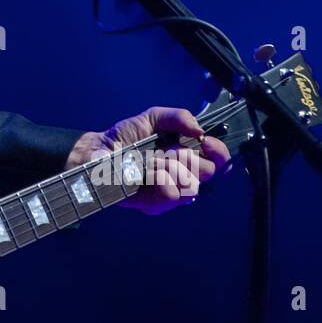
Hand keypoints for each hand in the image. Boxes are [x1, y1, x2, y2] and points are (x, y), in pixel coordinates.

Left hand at [65, 106, 230, 214]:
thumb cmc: (129, 136)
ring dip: (170, 167)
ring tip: (152, 160)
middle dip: (188, 157)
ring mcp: (172, 192)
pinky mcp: (157, 205)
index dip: (219, 152)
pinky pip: (171, 194)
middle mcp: (185, 176)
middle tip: (168, 150)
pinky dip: (159, 179)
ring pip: (191, 185)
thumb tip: (199, 129)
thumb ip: (178, 117)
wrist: (101, 151)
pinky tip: (147, 173)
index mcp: (190, 155)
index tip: (205, 141)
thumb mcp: (154, 118)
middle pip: (209, 173)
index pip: (221, 161)